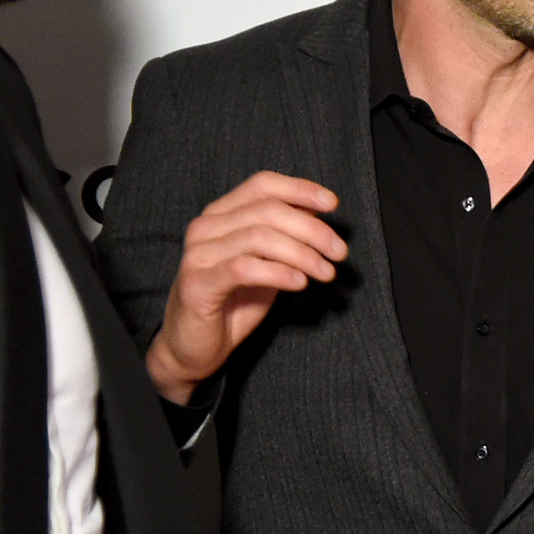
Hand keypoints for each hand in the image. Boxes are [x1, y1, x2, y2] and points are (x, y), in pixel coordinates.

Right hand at [147, 172, 343, 402]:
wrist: (194, 348)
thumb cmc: (232, 304)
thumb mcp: (266, 263)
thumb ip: (284, 236)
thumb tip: (316, 211)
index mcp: (221, 214)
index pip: (262, 185)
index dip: (299, 189)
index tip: (332, 203)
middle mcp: (205, 227)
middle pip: (267, 210)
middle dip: (312, 229)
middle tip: (339, 251)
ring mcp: (198, 254)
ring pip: (259, 237)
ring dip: (302, 253)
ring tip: (325, 272)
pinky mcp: (197, 283)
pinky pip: (244, 268)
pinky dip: (278, 272)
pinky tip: (299, 283)